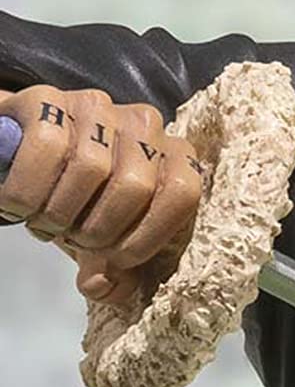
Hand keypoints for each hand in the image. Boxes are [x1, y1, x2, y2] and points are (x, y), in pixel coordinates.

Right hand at [0, 84, 205, 303]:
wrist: (20, 159)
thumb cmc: (76, 200)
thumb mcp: (101, 237)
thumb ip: (113, 267)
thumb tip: (108, 288)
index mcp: (172, 156)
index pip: (183, 193)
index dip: (148, 236)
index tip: (116, 258)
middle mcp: (144, 124)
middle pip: (135, 187)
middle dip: (97, 228)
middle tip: (73, 236)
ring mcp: (98, 106)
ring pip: (89, 168)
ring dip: (59, 211)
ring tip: (47, 218)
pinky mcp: (50, 98)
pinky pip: (45, 147)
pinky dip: (27, 189)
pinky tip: (21, 202)